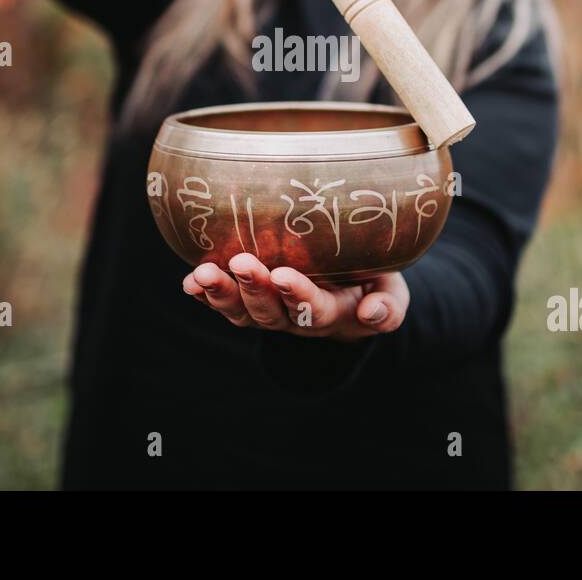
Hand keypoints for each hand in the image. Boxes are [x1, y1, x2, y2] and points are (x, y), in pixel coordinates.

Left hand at [182, 253, 407, 341]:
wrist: (351, 291)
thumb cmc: (373, 282)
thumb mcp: (391, 293)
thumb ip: (388, 305)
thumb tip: (374, 312)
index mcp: (332, 313)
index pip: (314, 310)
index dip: (299, 296)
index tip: (286, 277)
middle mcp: (294, 317)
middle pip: (270, 312)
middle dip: (254, 288)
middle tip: (242, 263)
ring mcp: (268, 310)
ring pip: (242, 310)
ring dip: (222, 293)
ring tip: (203, 275)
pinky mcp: (248, 299)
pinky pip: (224, 303)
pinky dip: (204, 294)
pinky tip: (190, 283)